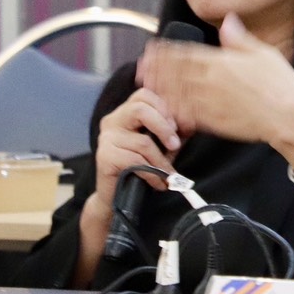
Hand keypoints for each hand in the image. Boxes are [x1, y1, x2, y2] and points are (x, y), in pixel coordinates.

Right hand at [90, 86, 182, 209]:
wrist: (117, 198)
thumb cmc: (141, 169)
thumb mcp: (160, 146)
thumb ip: (171, 132)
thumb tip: (189, 123)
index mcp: (124, 113)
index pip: (144, 95)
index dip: (163, 108)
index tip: (175, 127)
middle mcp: (112, 121)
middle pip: (139, 109)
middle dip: (163, 127)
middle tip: (175, 145)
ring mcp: (106, 139)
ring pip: (142, 142)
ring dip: (161, 162)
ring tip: (169, 175)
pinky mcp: (104, 157)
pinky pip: (135, 161)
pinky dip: (152, 174)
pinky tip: (158, 183)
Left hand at [139, 13, 293, 161]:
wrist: (288, 116)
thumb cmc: (281, 85)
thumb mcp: (263, 52)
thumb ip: (239, 38)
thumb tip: (228, 21)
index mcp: (220, 61)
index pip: (185, 54)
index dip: (165, 52)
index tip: (152, 50)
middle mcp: (210, 80)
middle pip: (175, 73)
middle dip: (156, 69)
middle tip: (141, 67)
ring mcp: (209, 102)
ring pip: (176, 93)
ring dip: (160, 89)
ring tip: (147, 86)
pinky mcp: (213, 122)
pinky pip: (187, 115)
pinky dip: (174, 111)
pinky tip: (165, 109)